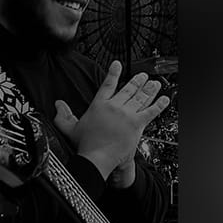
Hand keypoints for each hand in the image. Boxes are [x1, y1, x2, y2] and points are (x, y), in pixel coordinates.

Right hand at [53, 61, 169, 182]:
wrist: (96, 157)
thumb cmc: (85, 145)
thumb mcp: (70, 128)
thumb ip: (63, 115)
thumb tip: (58, 104)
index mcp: (99, 105)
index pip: (107, 84)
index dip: (113, 73)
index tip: (117, 64)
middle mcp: (114, 106)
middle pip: (128, 89)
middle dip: (137, 81)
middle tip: (143, 76)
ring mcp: (127, 114)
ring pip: (141, 98)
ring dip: (149, 89)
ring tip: (154, 83)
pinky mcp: (137, 124)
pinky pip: (151, 112)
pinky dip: (159, 105)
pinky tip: (164, 99)